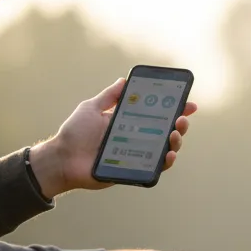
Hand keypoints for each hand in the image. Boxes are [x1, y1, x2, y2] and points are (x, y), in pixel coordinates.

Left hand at [29, 78, 198, 198]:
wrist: (62, 159)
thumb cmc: (74, 133)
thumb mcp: (91, 108)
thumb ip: (109, 96)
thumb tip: (123, 80)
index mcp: (129, 123)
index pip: (156, 114)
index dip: (174, 108)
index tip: (188, 102)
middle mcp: (137, 139)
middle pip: (166, 131)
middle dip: (180, 124)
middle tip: (182, 118)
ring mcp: (137, 155)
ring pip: (165, 149)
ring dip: (176, 141)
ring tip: (175, 133)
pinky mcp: (135, 170)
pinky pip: (156, 167)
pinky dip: (166, 161)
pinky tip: (170, 153)